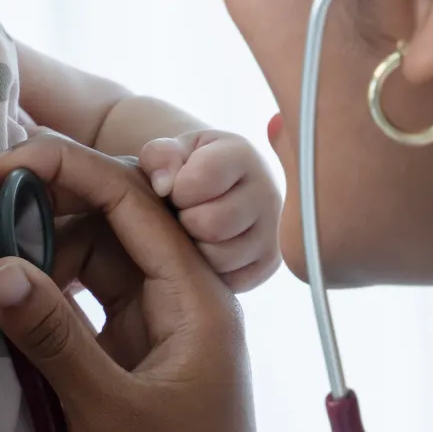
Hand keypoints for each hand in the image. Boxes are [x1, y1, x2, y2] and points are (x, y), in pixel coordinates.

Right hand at [0, 133, 307, 431]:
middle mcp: (178, 309)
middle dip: (45, 205)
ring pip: (89, 270)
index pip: (134, 204)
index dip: (67, 171)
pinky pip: (78, 316)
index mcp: (198, 301)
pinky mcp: (123, 376)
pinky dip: (38, 300)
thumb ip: (55, 335)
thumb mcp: (110, 414)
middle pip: (110, 227)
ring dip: (36, 251)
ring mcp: (150, 342)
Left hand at [138, 130, 280, 292]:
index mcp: (241, 155)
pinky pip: (231, 280)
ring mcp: (273, 229)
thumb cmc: (191, 167)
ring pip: (220, 257)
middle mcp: (267, 191)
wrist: (227, 187)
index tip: (177, 190)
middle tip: (184, 215)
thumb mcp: (173, 151)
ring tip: (195, 232)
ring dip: (195, 250)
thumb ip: (159, 157)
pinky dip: (212, 272)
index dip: (176, 190)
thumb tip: (163, 185)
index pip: (199, 181)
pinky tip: (208, 249)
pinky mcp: (270, 262)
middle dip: (185, 223)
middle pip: (210, 224)